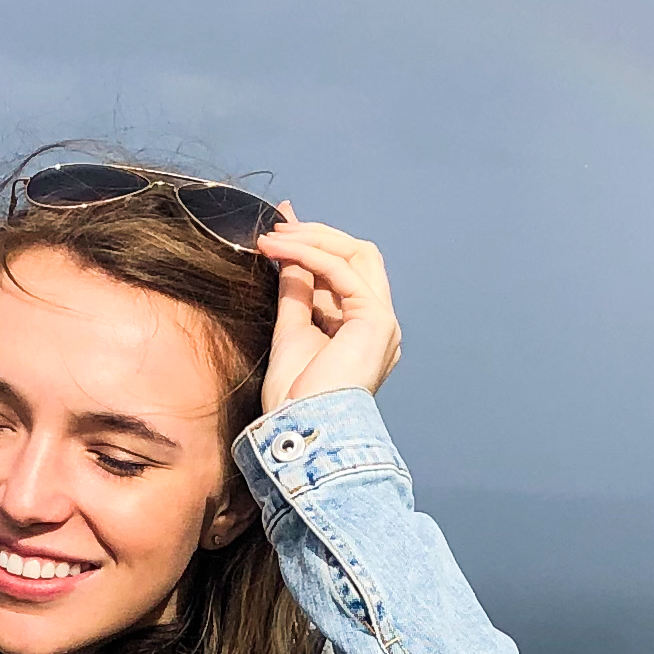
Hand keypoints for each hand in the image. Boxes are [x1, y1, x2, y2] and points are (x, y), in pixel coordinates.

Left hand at [256, 217, 401, 412]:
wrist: (301, 426)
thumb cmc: (295, 396)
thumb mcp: (291, 330)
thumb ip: (295, 292)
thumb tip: (289, 257)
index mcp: (361, 331)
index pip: (343, 274)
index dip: (313, 246)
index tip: (281, 229)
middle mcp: (378, 323)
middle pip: (358, 257)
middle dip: (317, 236)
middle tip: (278, 227)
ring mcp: (382, 320)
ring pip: (356, 254)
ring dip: (311, 239)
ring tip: (272, 238)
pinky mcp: (376, 319)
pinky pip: (343, 270)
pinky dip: (309, 254)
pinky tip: (280, 250)